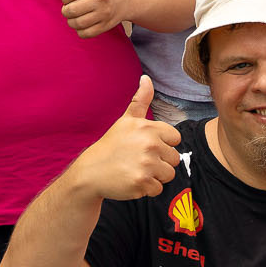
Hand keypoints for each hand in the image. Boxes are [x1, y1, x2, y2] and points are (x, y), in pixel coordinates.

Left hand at [60, 0, 125, 37]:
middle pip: (71, 10)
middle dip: (66, 10)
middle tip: (68, 8)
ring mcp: (104, 13)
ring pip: (76, 23)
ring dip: (71, 21)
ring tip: (73, 17)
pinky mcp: (105, 25)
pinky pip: (85, 33)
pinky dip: (80, 31)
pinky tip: (82, 24)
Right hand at [73, 75, 180, 199]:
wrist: (90, 172)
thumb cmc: (111, 146)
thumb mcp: (125, 120)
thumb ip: (140, 100)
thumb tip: (146, 77)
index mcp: (148, 127)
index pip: (175, 139)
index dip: (162, 144)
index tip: (145, 147)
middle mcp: (149, 144)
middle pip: (174, 159)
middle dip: (159, 162)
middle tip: (138, 161)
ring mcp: (146, 164)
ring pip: (168, 175)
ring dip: (154, 176)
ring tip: (136, 170)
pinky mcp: (142, 183)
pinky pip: (158, 189)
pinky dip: (146, 189)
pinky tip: (131, 181)